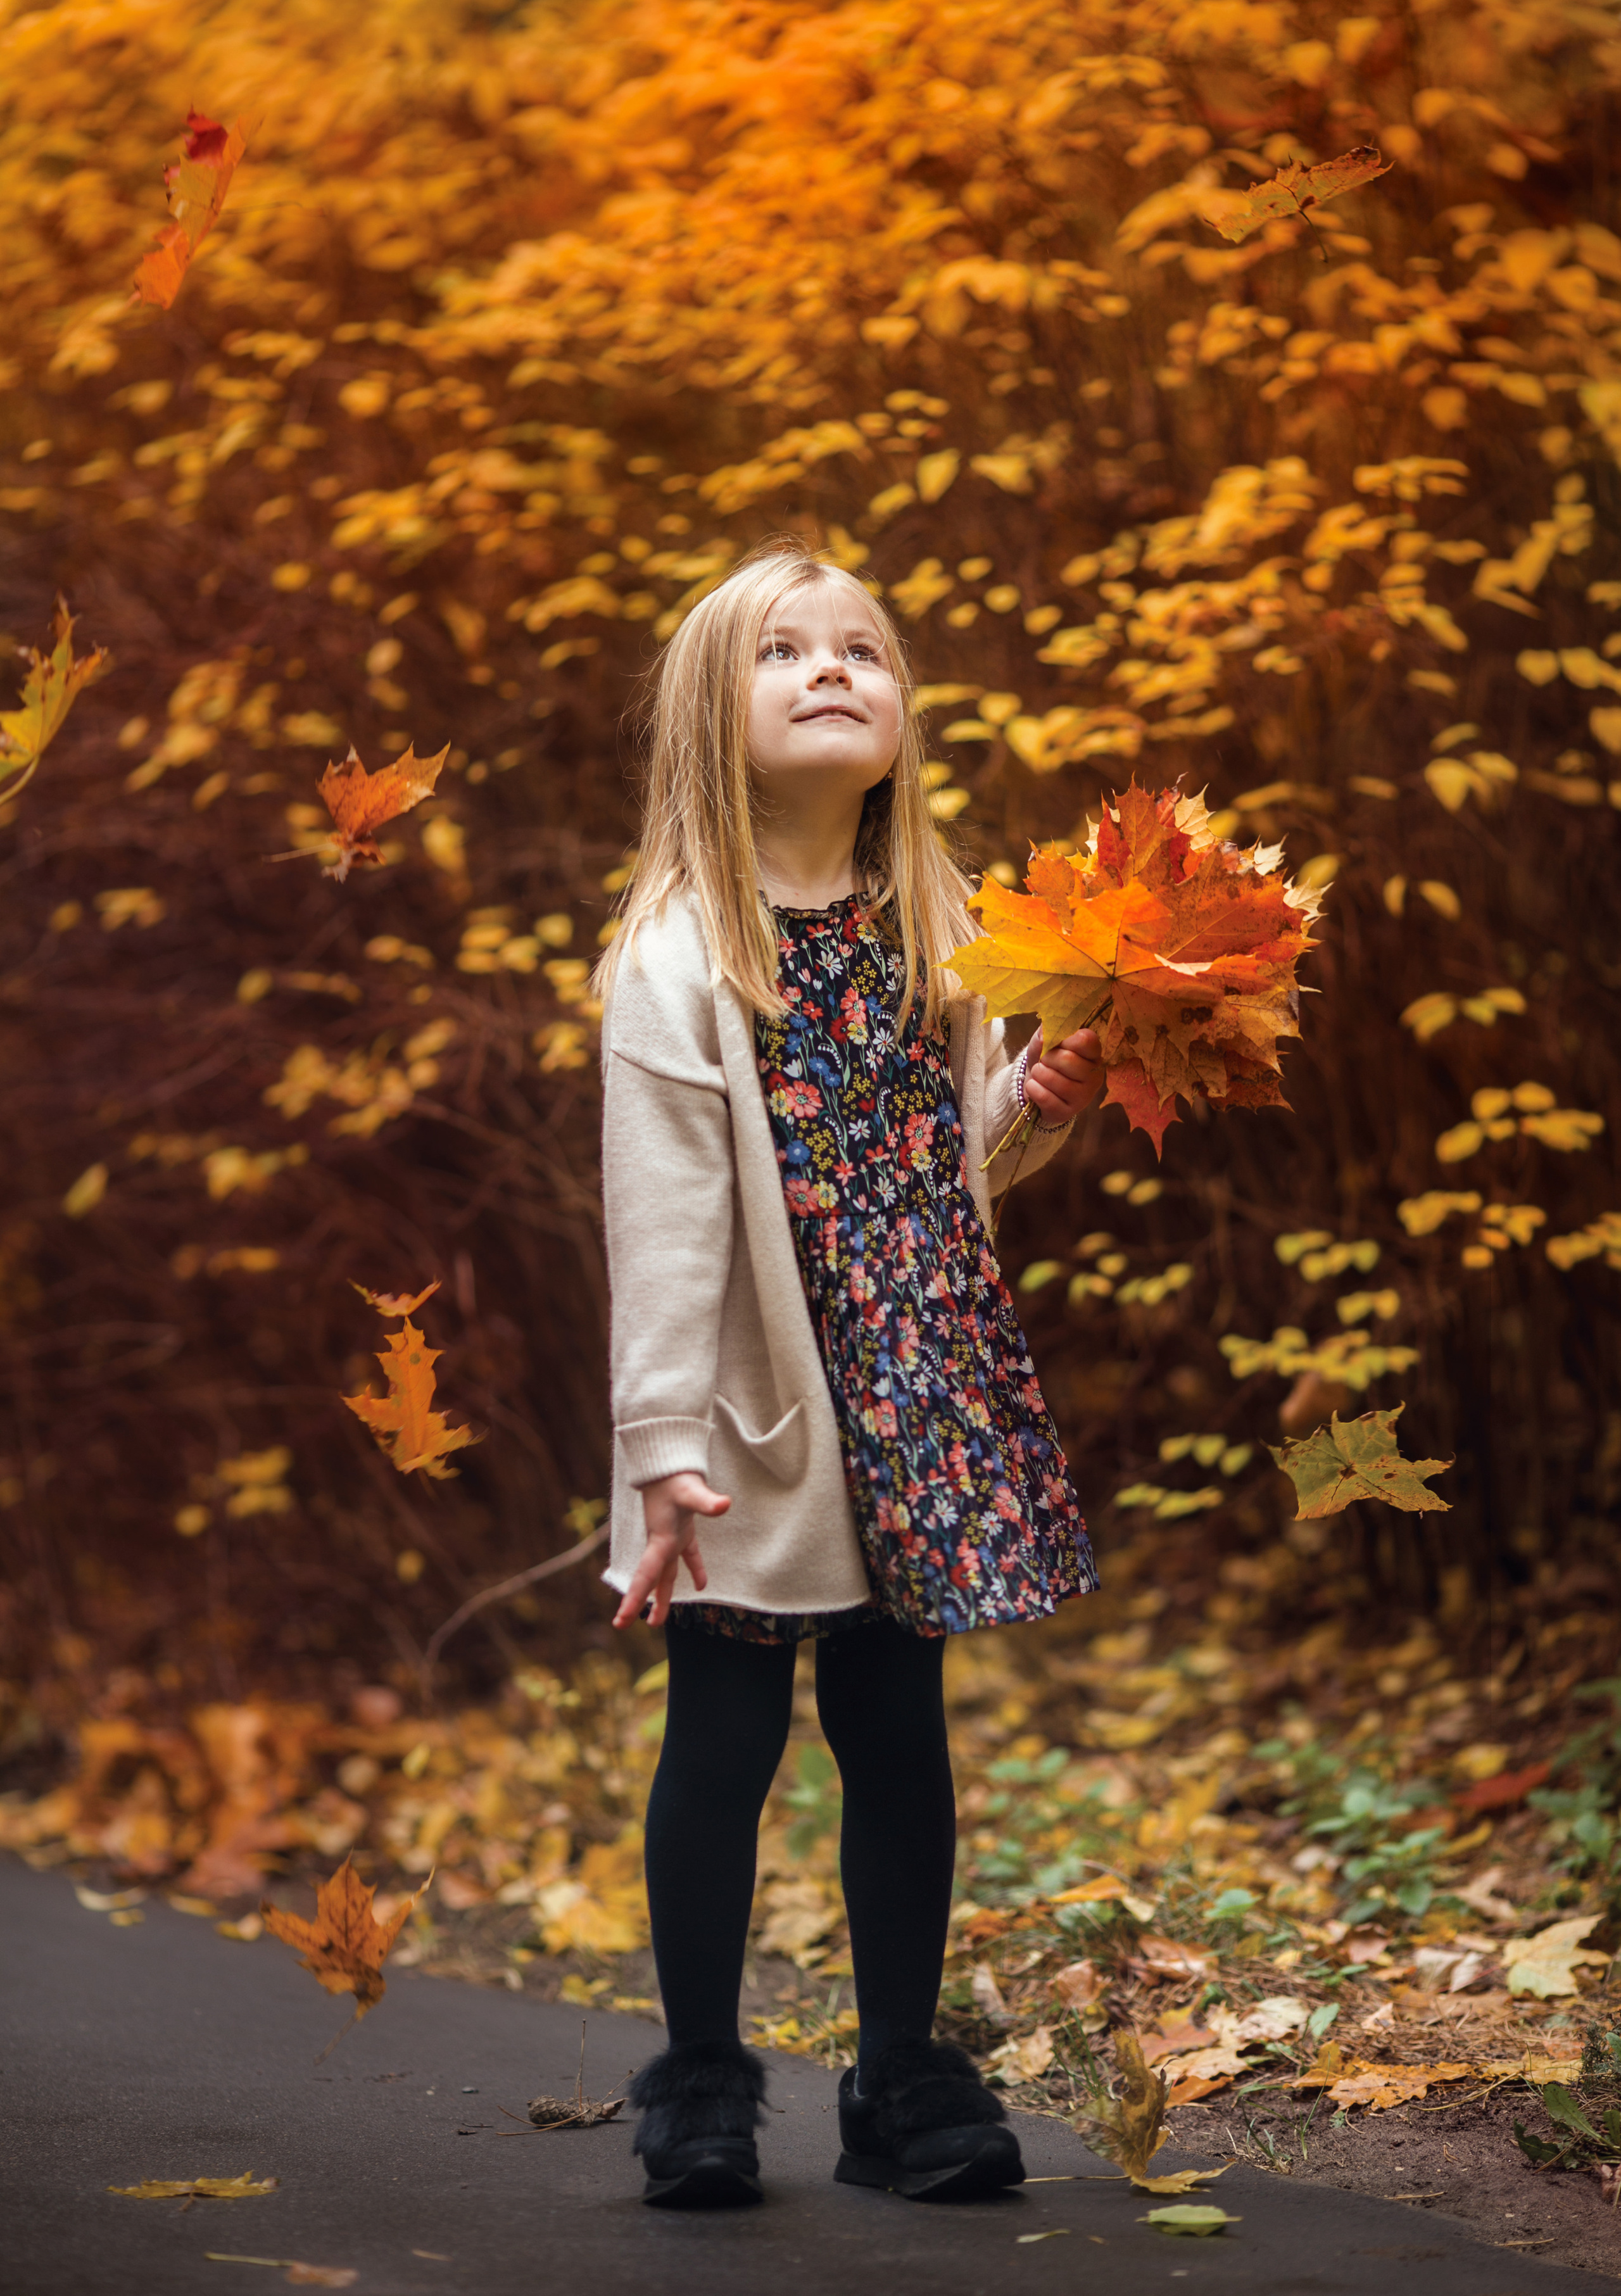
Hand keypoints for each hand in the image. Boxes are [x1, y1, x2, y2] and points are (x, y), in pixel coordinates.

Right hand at [612, 1472, 728, 1628]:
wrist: (668, 1460)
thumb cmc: (674, 1476)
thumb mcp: (690, 1490)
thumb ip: (706, 1501)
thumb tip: (725, 1505)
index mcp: (660, 1540)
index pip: (644, 1576)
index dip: (633, 1599)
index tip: (620, 1621)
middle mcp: (661, 1543)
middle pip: (651, 1580)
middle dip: (642, 1603)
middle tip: (631, 1626)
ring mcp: (671, 1537)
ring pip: (666, 1574)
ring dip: (663, 1596)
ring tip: (657, 1620)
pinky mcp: (682, 1530)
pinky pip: (687, 1556)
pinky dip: (694, 1570)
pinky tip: (701, 1585)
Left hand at [1023, 1024, 1103, 1125]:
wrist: (1038, 1084)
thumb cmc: (1047, 1059)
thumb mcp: (1046, 1040)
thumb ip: (1047, 1030)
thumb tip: (1045, 1035)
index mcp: (1094, 1054)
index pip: (1086, 1040)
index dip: (1064, 1039)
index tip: (1057, 1044)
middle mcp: (1094, 1076)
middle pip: (1068, 1060)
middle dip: (1048, 1057)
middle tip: (1044, 1060)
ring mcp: (1083, 1097)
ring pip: (1056, 1081)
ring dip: (1039, 1073)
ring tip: (1038, 1073)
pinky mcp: (1067, 1112)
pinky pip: (1046, 1098)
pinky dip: (1033, 1089)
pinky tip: (1034, 1086)